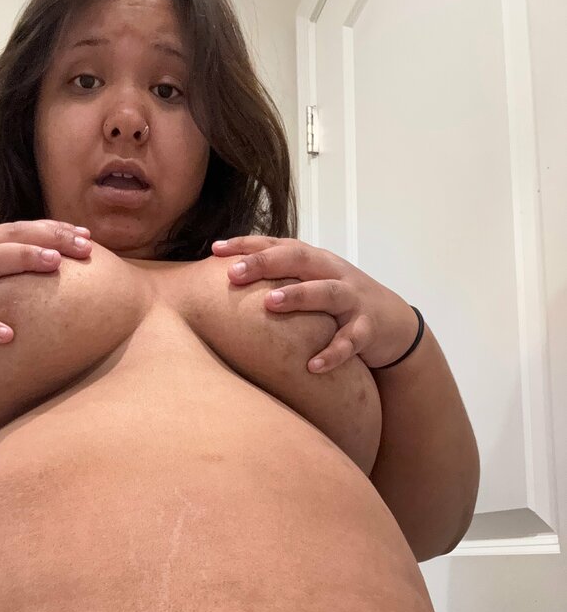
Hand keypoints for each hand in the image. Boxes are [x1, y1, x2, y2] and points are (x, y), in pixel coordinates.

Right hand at [0, 220, 92, 358]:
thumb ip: (0, 277)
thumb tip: (43, 283)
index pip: (21, 231)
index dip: (54, 230)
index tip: (88, 236)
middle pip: (11, 237)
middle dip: (49, 237)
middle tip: (85, 245)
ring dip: (22, 259)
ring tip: (54, 264)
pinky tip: (8, 336)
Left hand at [211, 236, 418, 372]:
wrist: (395, 324)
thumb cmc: (340, 303)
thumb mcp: (311, 284)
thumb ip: (279, 279)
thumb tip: (227, 282)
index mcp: (315, 261)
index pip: (278, 245)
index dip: (248, 245)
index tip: (216, 249)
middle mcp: (333, 273)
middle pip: (299, 260)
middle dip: (265, 264)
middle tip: (233, 273)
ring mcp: (353, 299)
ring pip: (327, 292)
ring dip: (299, 295)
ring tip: (270, 303)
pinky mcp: (369, 328)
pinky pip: (351, 340)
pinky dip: (333, 352)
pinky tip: (313, 366)